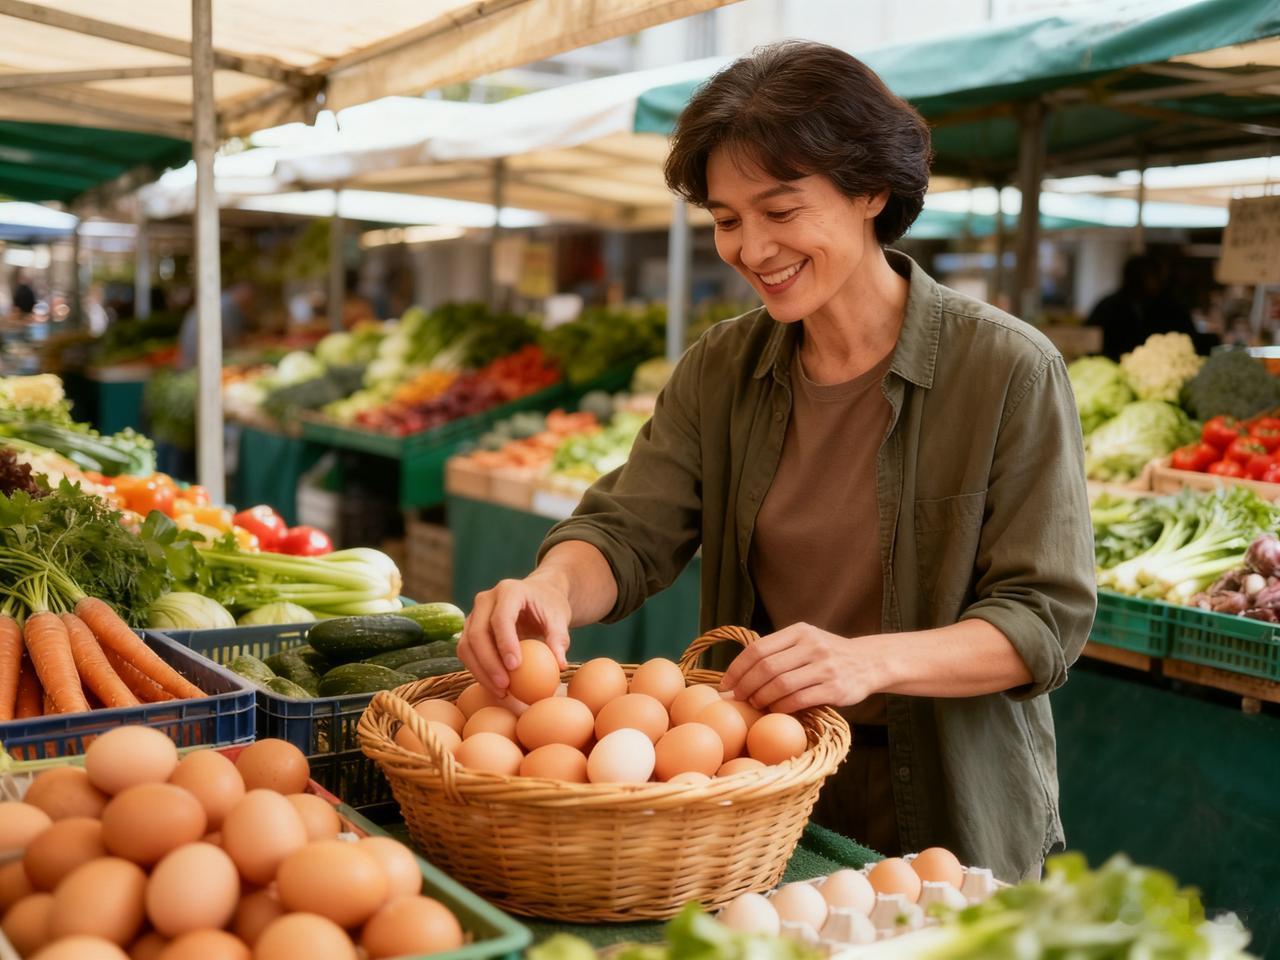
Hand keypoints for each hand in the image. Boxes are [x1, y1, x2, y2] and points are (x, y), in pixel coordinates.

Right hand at [459, 574, 571, 694]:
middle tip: (505, 686)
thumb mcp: (559, 618)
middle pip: (477, 633)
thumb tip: (561, 665)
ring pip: (466, 645)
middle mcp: (485, 600)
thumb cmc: (550, 606)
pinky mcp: (469, 629)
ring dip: (480, 672)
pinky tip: (495, 688)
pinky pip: (466, 653)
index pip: (501, 618)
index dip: (505, 643)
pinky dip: (478, 671)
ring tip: (501, 692)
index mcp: (509, 591)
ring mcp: (473, 614)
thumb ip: (559, 639)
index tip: (515, 667)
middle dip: (489, 663)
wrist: (537, 595)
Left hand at [718, 623, 883, 713]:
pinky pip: (799, 700)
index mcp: (800, 632)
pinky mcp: (835, 689)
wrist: (870, 662)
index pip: (758, 649)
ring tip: (754, 705)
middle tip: (737, 698)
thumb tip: (738, 673)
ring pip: (781, 685)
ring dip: (761, 698)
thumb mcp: (806, 641)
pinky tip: (775, 711)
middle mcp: (812, 646)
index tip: (726, 684)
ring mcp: (825, 667)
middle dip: (745, 686)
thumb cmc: (829, 655)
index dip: (737, 668)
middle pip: (766, 667)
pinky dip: (782, 707)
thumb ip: (779, 651)